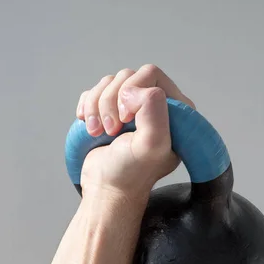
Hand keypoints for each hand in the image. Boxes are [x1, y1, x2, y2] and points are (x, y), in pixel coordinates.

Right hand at [76, 64, 195, 200]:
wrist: (106, 189)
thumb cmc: (130, 173)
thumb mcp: (149, 146)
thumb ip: (154, 112)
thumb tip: (134, 90)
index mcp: (176, 111)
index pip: (151, 75)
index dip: (133, 92)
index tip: (127, 121)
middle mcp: (155, 106)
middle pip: (127, 77)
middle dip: (111, 102)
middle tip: (112, 131)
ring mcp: (132, 108)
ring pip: (109, 83)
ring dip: (97, 107)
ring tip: (99, 133)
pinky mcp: (110, 111)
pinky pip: (95, 91)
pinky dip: (88, 107)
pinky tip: (90, 127)